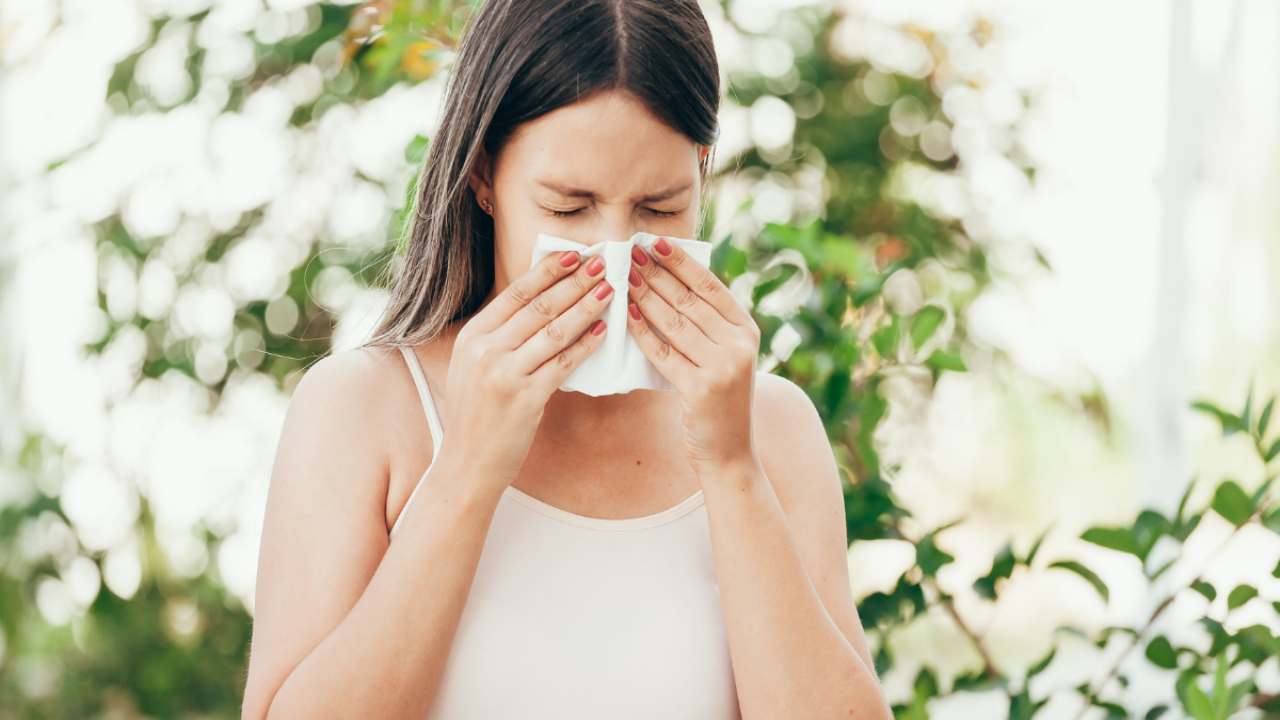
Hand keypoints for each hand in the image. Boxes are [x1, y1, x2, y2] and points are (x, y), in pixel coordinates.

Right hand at [441, 250, 612, 490]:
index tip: (574, 254)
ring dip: (586, 306)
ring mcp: (505, 374)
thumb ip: (498, 336)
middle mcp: (486, 351)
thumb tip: (539, 303)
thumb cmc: (476, 415)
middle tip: (602, 263)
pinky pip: (564, 364)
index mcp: (473, 336)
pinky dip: (586, 344)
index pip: (516, 293)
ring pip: (555, 331)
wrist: (467, 463)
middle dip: (574, 281)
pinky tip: (604, 330)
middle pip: (539, 306)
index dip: (548, 270)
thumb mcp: (472, 366)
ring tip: (610, 289)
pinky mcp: (526, 399)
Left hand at [624, 236, 762, 473]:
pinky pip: (663, 353)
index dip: (680, 262)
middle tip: (628, 253)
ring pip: (674, 323)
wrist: (730, 451)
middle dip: (655, 274)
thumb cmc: (719, 399)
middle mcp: (739, 344)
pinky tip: (625, 316)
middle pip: (689, 300)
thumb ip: (707, 324)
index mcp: (746, 329)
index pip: (709, 285)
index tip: (654, 242)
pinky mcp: (701, 389)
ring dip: (644, 297)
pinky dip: (642, 333)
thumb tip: (668, 282)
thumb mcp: (724, 356)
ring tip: (622, 277)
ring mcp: (723, 367)